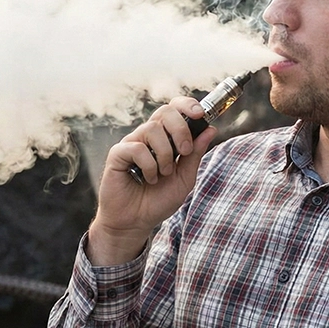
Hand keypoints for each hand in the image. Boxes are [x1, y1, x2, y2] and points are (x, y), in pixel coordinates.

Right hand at [88, 97, 215, 265]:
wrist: (136, 222)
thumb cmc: (158, 201)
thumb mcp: (185, 178)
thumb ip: (196, 154)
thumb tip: (210, 129)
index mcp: (164, 138)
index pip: (174, 109)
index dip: (187, 105)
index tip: (200, 114)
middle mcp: (147, 137)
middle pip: (164, 112)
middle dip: (180, 129)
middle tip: (185, 150)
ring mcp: (131, 144)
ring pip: (152, 129)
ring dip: (165, 154)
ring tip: (163, 174)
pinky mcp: (117, 155)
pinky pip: (136, 147)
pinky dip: (149, 164)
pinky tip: (148, 178)